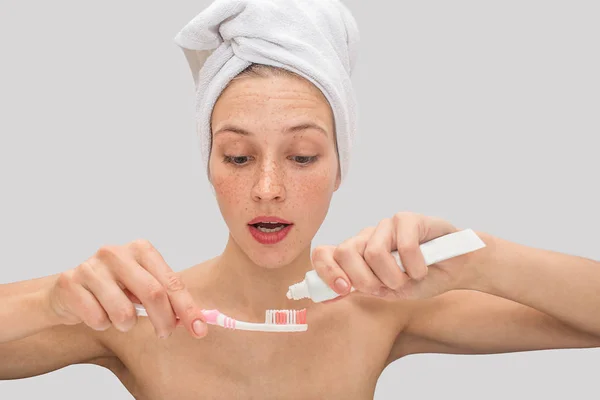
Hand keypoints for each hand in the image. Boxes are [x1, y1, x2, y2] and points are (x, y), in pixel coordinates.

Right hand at [47, 239, 206, 338]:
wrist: (67, 292)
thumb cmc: (114, 289)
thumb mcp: (142, 286)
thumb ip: (167, 297)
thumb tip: (197, 320)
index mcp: (141, 249)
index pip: (171, 281)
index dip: (187, 308)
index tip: (199, 329)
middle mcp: (116, 253)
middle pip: (153, 294)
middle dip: (164, 321)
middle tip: (165, 334)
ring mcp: (91, 266)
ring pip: (124, 313)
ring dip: (126, 324)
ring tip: (117, 316)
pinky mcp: (70, 283)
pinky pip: (98, 320)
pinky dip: (102, 324)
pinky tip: (95, 313)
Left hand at [312, 212, 482, 299]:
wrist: (457, 269)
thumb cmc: (422, 279)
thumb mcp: (389, 292)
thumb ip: (361, 289)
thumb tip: (328, 295)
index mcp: (356, 254)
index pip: (325, 254)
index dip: (326, 271)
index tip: (343, 291)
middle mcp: (367, 236)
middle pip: (345, 252)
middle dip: (364, 279)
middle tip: (385, 287)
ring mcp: (386, 225)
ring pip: (373, 252)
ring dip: (394, 276)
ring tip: (408, 278)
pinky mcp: (408, 218)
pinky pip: (403, 245)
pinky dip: (415, 266)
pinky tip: (423, 268)